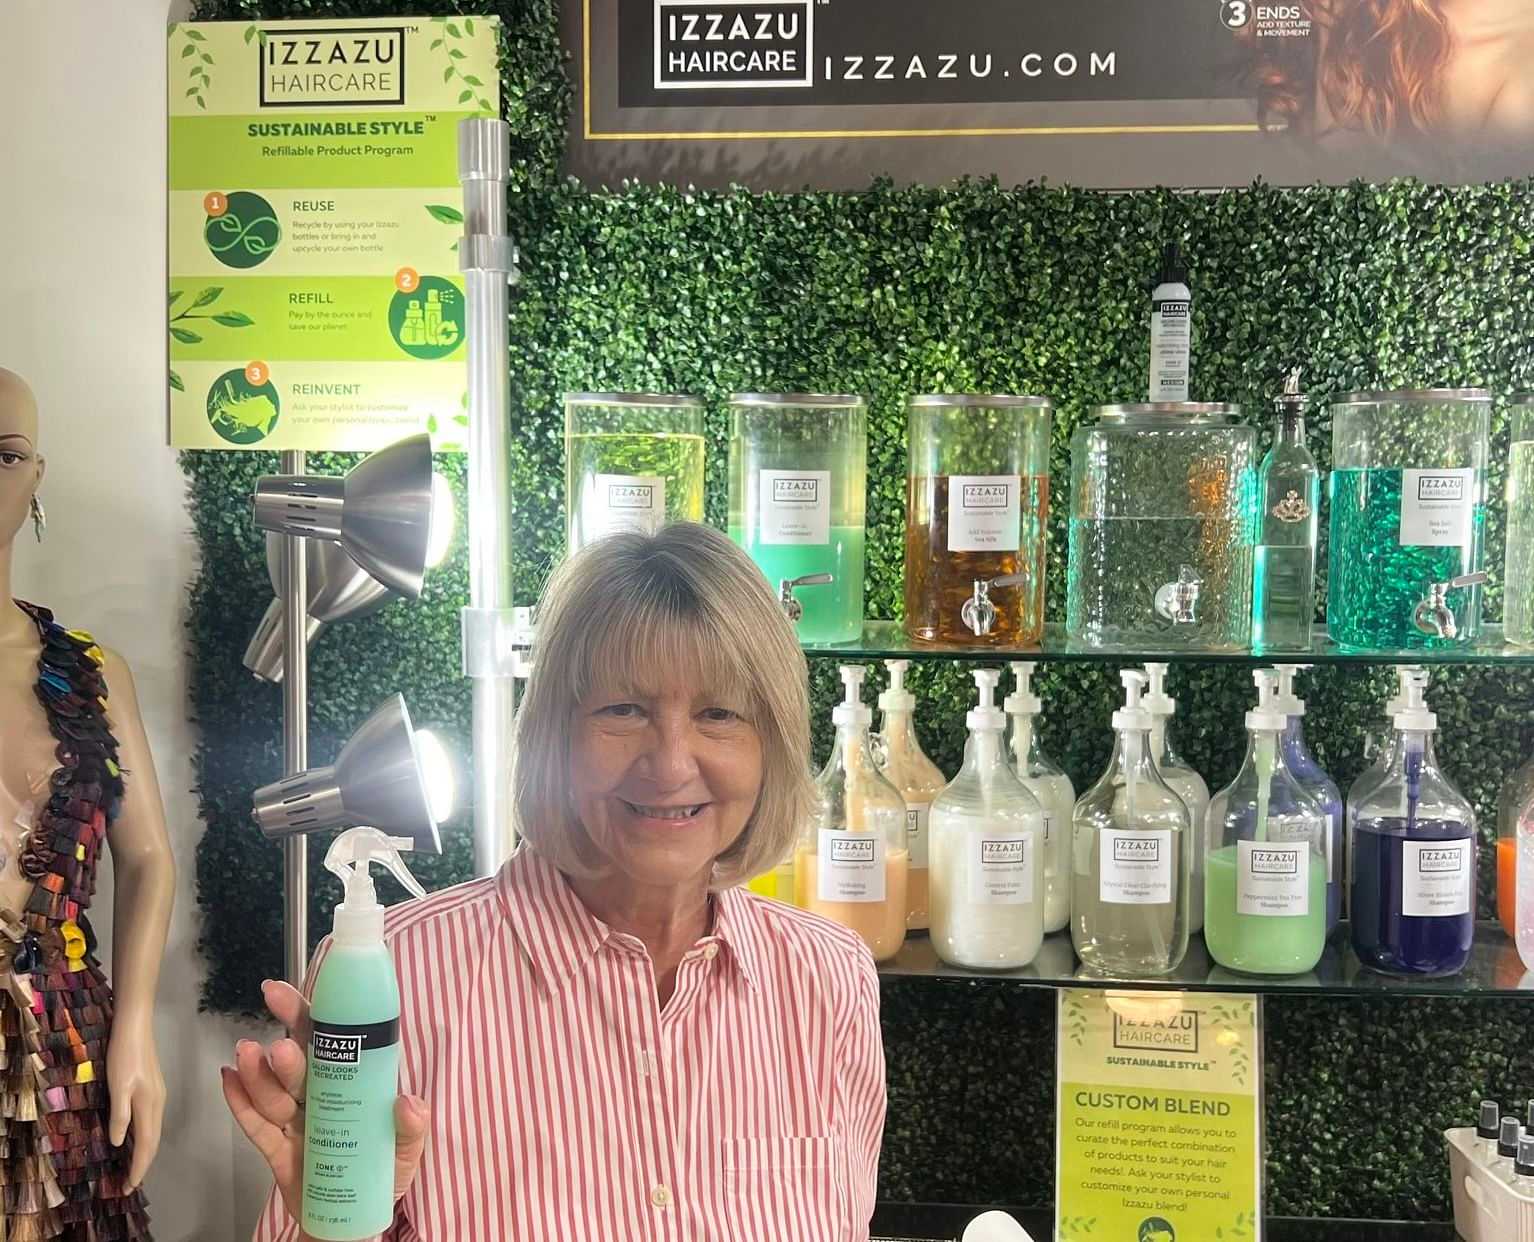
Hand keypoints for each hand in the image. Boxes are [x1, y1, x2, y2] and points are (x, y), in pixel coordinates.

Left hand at [106, 1020, 165, 1190]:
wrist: (135, 1027)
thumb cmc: (124, 1056)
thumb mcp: (118, 1086)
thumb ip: (120, 1115)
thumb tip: (119, 1143)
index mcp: (150, 1105)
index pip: (147, 1145)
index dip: (138, 1167)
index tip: (128, 1188)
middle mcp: (157, 1104)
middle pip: (153, 1141)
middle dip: (142, 1164)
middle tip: (128, 1185)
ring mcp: (157, 1096)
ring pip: (153, 1132)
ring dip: (143, 1152)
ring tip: (130, 1168)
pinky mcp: (152, 1090)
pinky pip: (150, 1122)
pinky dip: (143, 1137)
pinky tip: (132, 1138)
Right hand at [221, 979, 430, 1221]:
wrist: (355, 1220)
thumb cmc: (382, 1173)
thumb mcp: (406, 1151)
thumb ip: (412, 1128)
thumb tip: (408, 1103)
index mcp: (349, 1084)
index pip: (328, 1040)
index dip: (305, 1015)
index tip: (283, 993)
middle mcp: (320, 1095)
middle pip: (298, 1064)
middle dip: (286, 1051)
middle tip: (280, 1046)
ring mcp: (297, 1122)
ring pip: (275, 1096)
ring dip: (260, 1077)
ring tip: (247, 1056)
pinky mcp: (279, 1152)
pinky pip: (257, 1128)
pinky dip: (241, 1105)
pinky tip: (227, 1081)